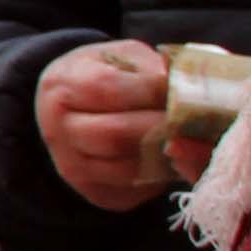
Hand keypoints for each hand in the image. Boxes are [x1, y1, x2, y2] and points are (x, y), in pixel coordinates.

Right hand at [35, 42, 181, 209]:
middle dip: (161, 125)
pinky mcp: (97, 193)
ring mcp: (74, 168)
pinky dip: (163, 172)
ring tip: (188, 133)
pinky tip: (175, 153)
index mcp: (61, 87)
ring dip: (166, 152)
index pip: (106, 89)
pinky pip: (139, 189)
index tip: (181, 86)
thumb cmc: (107, 75)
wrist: (74, 109)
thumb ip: (153, 68)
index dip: (151, 89)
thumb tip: (193, 89)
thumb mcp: (124, 57)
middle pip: (115, 134)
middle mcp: (58, 132)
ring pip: (129, 168)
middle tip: (192, 115)